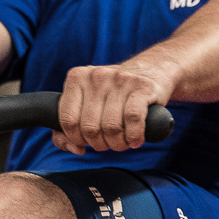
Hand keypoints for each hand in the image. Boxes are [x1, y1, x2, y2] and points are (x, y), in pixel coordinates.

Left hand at [54, 64, 168, 154]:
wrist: (151, 70)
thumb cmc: (114, 94)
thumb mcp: (88, 100)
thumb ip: (70, 125)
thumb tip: (74, 148)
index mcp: (77, 78)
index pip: (67, 119)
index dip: (76, 139)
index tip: (86, 142)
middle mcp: (96, 76)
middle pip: (90, 127)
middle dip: (99, 144)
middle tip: (108, 143)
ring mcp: (120, 80)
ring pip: (112, 127)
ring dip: (118, 144)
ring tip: (123, 142)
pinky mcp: (142, 86)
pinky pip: (133, 119)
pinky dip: (134, 136)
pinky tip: (136, 139)